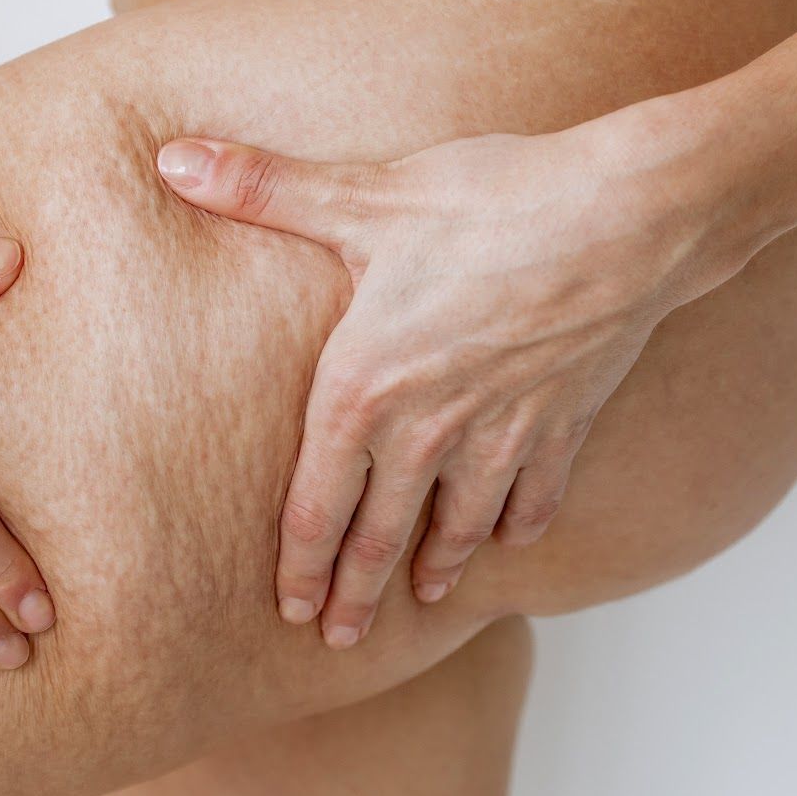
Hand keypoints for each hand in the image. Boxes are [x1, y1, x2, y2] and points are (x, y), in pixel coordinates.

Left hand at [156, 111, 752, 647]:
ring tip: (426, 597)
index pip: (315, 504)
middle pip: (381, 536)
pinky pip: (535, 496)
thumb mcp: (368, 196)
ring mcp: (501, 437)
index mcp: (364, 389)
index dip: (300, 564)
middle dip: (357, 593)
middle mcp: (427, 431)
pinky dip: (520, 523)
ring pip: (459, 526)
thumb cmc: (491, 202)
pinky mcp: (562, 426)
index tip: (293, 609)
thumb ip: (264, 189)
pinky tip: (512, 537)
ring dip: (437, 567)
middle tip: (342, 639)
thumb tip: (172, 156)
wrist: (624, 218)